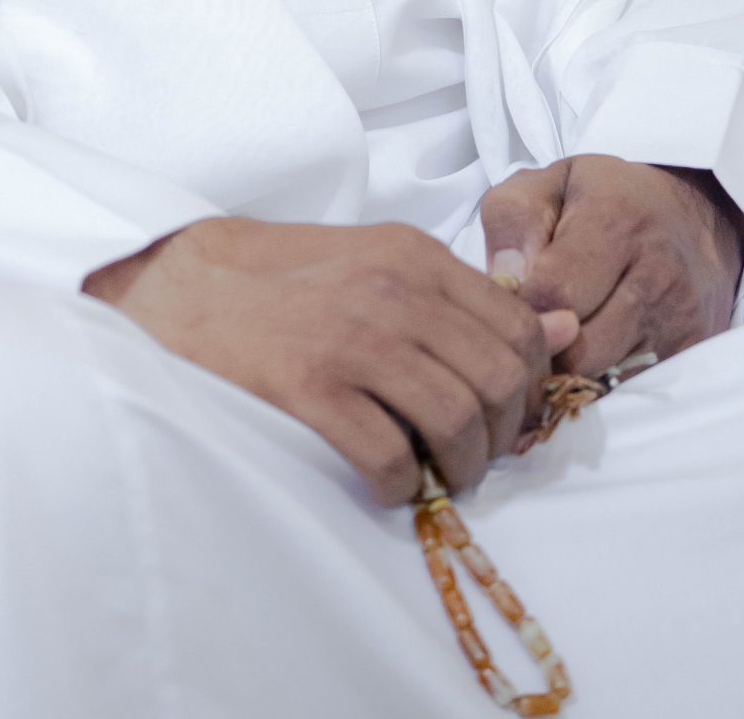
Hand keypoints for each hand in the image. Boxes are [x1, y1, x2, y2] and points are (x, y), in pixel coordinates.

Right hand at [84, 217, 577, 503]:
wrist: (181, 286)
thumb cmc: (283, 281)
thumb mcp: (379, 264)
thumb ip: (464, 298)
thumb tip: (562, 331)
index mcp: (415, 257)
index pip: (521, 329)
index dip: (529, 387)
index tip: (504, 416)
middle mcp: (396, 292)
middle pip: (501, 381)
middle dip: (500, 436)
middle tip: (470, 456)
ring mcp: (354, 339)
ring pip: (458, 422)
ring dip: (459, 468)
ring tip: (434, 474)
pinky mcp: (311, 389)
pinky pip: (392, 459)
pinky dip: (401, 486)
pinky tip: (384, 479)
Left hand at [479, 155, 743, 382]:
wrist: (696, 215)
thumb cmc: (606, 198)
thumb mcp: (549, 182)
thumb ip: (514, 220)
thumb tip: (505, 279)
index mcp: (616, 222)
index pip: (554, 293)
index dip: (518, 305)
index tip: (508, 300)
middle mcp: (656, 277)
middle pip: (577, 349)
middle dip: (542, 345)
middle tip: (529, 328)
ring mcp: (678, 323)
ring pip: (602, 378)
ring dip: (569, 369)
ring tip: (558, 339)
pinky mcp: (690, 356)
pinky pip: (628, 392)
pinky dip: (600, 382)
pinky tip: (590, 353)